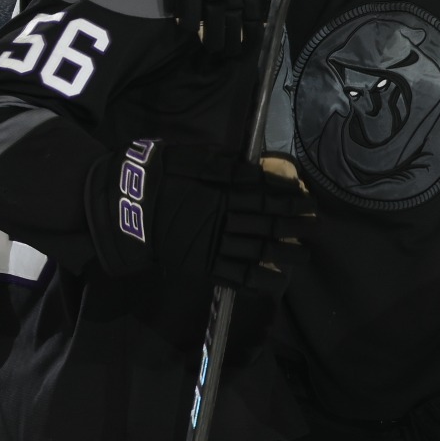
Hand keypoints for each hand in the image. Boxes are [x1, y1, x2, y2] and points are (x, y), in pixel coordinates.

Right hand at [87, 141, 315, 300]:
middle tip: (316, 226)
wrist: (123, 207)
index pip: (264, 195)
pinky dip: (258, 281)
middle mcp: (223, 219)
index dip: (288, 199)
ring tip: (306, 256)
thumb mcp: (188, 158)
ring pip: (258, 250)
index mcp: (221, 191)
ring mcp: (214, 244)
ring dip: (285, 254)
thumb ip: (222, 165)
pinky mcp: (203, 265)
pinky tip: (277, 282)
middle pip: (267, 223)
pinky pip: (235, 276)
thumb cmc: (156, 176)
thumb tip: (253, 168)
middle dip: (294, 225)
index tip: (307, 200)